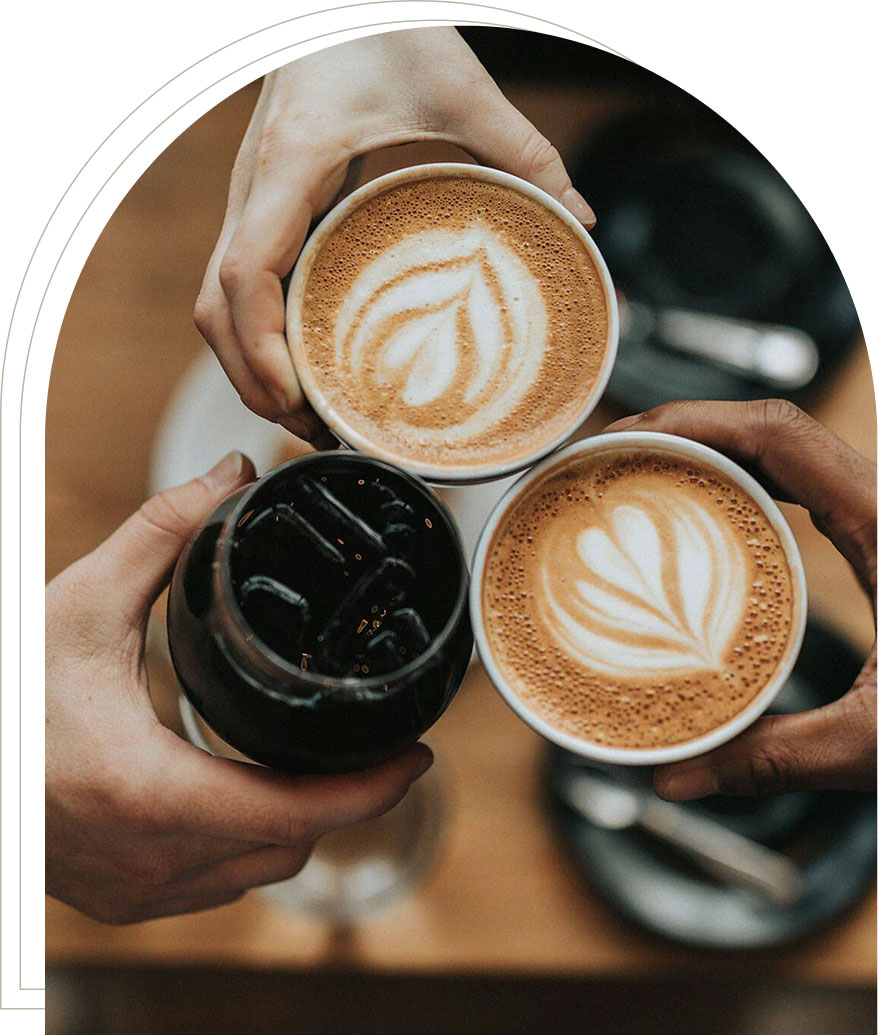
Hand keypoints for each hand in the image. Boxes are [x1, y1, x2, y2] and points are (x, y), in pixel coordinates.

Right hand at [46, 452, 432, 923]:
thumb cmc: (3, 692)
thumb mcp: (79, 604)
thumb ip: (163, 535)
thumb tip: (231, 476)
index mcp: (149, 791)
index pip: (298, 814)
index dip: (371, 789)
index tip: (417, 755)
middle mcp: (149, 859)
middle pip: (290, 846)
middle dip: (344, 800)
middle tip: (373, 746)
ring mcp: (134, 890)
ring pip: (256, 873)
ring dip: (297, 825)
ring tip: (321, 767)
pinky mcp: (119, 898)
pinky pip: (214, 886)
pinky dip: (247, 845)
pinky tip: (247, 798)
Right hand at [194, 27, 593, 441]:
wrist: (328, 4)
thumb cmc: (376, 28)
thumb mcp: (456, 84)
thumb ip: (520, 148)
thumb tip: (579, 217)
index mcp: (289, 165)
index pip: (244, 275)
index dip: (259, 348)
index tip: (297, 398)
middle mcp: (253, 191)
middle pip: (216, 312)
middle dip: (254, 382)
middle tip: (315, 431)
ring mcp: (251, 203)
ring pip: (217, 306)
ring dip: (250, 368)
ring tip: (309, 417)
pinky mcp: (264, 210)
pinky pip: (240, 288)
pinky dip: (259, 338)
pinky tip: (304, 366)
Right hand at [604, 399, 875, 797]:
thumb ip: (778, 759)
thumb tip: (678, 778)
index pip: (782, 434)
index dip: (697, 421)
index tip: (631, 437)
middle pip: (772, 430)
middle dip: (684, 430)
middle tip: (612, 460)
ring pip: (786, 453)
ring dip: (710, 452)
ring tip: (640, 478)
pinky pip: (800, 488)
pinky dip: (742, 485)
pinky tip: (704, 519)